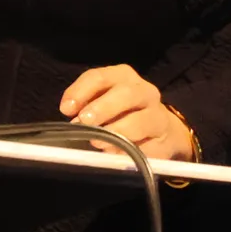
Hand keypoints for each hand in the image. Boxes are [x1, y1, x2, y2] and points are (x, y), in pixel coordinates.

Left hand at [58, 64, 195, 161]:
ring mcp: (158, 115)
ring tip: (98, 142)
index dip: (80, 91)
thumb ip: (87, 107)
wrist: (161, 131)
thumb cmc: (123, 114)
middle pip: (126, 93)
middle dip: (103, 107)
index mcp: (123, 77)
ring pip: (141, 121)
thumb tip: (73, 122)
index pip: (100, 77)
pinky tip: (116, 154)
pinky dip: (130, 151)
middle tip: (84, 121)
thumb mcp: (103, 103)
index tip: (66, 109)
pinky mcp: (165, 141)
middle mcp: (144, 91)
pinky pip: (148, 146)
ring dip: (116, 132)